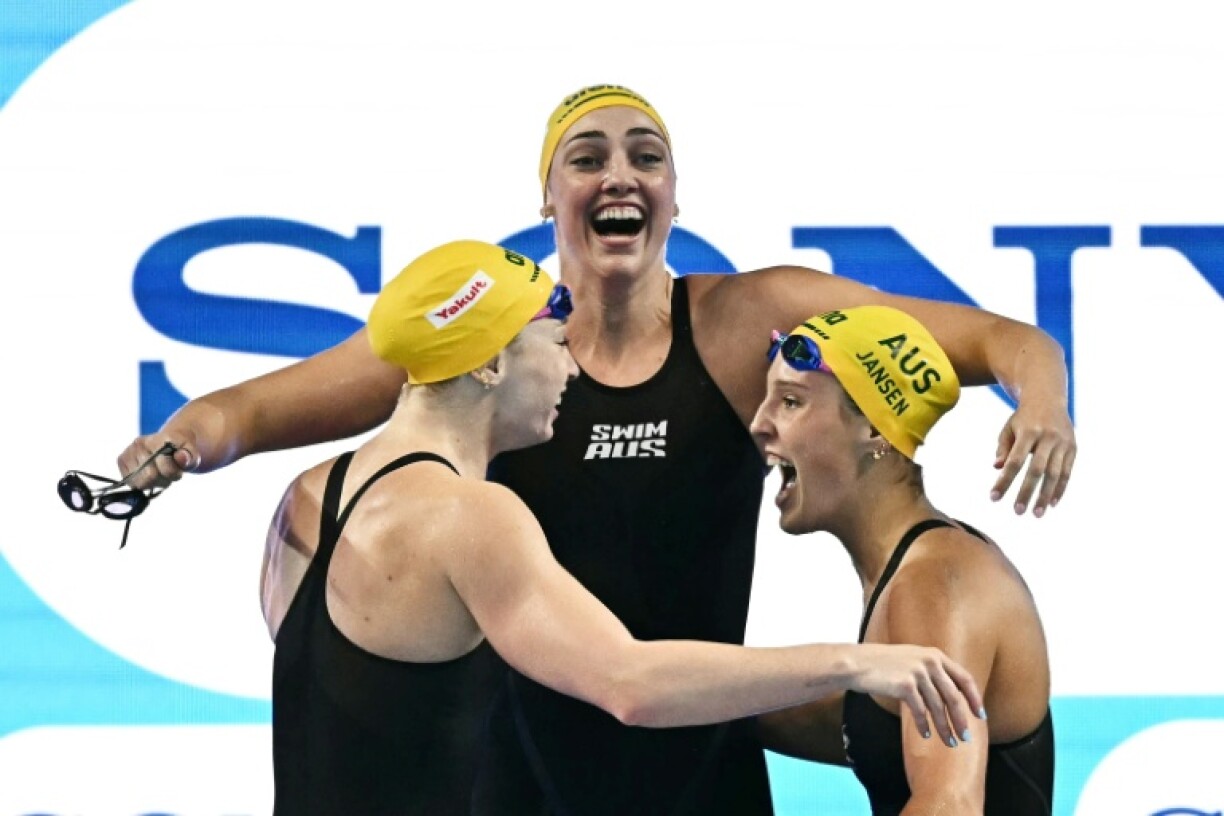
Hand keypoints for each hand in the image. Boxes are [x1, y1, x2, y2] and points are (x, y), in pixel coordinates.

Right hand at [117, 434, 198, 489]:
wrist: (171, 441)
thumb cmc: (182, 450)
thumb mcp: (192, 454)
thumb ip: (189, 457)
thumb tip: (180, 456)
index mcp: (159, 439)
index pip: (163, 466)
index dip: (172, 473)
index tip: (177, 470)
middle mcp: (141, 442)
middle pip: (148, 476)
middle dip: (162, 479)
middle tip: (168, 474)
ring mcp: (129, 450)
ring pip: (138, 482)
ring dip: (152, 483)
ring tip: (159, 473)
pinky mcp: (121, 459)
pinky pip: (130, 482)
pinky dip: (141, 483)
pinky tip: (148, 474)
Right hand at [852, 644, 984, 747]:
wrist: (857, 663)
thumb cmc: (882, 664)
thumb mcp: (912, 659)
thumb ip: (931, 671)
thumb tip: (951, 695)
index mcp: (935, 654)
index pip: (964, 679)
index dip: (974, 699)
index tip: (980, 716)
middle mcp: (930, 661)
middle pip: (954, 697)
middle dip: (961, 721)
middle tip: (966, 738)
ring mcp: (918, 672)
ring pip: (938, 707)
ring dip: (944, 728)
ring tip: (948, 742)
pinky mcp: (905, 685)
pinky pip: (920, 711)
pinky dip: (924, 725)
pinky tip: (925, 734)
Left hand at [991, 398, 1075, 516]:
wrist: (1048, 398)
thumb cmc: (1023, 418)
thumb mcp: (1008, 428)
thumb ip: (1003, 448)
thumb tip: (997, 468)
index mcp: (1028, 432)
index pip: (1015, 461)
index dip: (1005, 480)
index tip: (994, 498)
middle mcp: (1048, 437)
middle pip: (1037, 470)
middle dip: (1027, 492)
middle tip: (1018, 511)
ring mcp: (1063, 443)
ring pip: (1055, 474)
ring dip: (1045, 496)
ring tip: (1036, 513)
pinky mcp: (1073, 448)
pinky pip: (1067, 472)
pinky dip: (1060, 489)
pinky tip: (1051, 504)